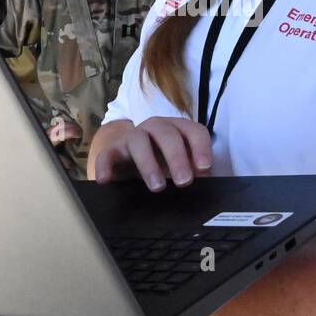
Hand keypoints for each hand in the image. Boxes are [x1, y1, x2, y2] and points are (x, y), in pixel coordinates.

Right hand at [89, 117, 213, 188]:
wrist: (126, 159)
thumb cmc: (161, 162)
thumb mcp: (179, 167)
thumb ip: (195, 173)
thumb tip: (210, 187)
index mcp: (177, 129)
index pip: (193, 131)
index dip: (201, 147)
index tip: (205, 168)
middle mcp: (155, 128)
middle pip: (167, 134)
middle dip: (177, 157)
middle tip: (184, 181)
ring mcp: (132, 137)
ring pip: (139, 140)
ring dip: (149, 163)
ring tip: (157, 187)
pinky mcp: (112, 150)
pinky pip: (106, 154)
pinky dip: (105, 166)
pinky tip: (106, 180)